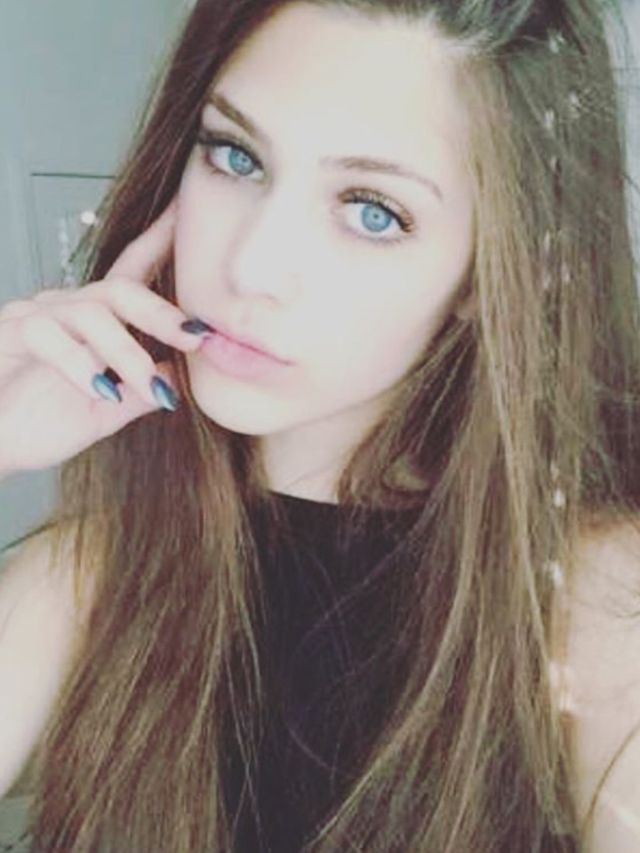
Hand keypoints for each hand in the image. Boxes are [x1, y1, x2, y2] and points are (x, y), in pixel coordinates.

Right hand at [0, 198, 204, 476]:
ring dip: (126, 353)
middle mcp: (65, 310)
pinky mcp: (8, 332)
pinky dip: (79, 365)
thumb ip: (137, 394)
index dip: (158, 242)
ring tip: (149, 388)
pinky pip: (47, 335)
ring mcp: (34, 317)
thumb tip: (179, 379)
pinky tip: (100, 392)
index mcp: (91, 324)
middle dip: (161, 313)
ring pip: (90, 313)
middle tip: (195, 337)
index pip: (131, 276)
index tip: (186, 208)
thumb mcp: (101, 415)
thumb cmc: (33, 426)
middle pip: (119, 290)